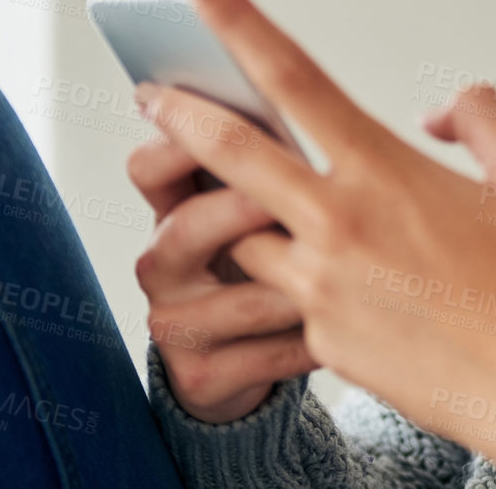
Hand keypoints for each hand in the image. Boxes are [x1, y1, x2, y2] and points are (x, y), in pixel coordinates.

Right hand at [126, 132, 318, 422]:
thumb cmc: (273, 261)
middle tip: (290, 198)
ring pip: (241, 298)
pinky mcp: (200, 376)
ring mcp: (175, 322)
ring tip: (346, 273)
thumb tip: (307, 120)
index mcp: (172, 207)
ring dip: (299, 287)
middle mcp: (162, 262)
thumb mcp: (261, 212)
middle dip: (240, 210)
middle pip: (184, 227)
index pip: (149, 166)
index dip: (180, 142)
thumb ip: (269, 169)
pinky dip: (313, 338)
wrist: (255, 357)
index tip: (232, 119)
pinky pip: (267, 352)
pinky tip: (344, 323)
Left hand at [136, 0, 495, 480]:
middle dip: (178, 114)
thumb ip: (483, 116)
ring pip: (237, 234)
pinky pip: (283, 296)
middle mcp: (337, 223)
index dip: (234, 19)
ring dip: (222, 209)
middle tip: (147, 92)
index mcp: (382, 169)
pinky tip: (322, 279)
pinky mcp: (321, 340)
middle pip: (227, 153)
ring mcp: (321, 286)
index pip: (291, 75)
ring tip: (219, 195)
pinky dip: (287, 276)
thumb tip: (435, 110)